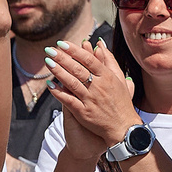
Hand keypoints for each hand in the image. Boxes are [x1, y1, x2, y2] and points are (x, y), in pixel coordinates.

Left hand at [45, 36, 138, 154]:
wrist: (123, 127)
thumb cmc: (121, 101)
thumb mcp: (119, 78)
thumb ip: (109, 60)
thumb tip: (99, 44)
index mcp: (107, 77)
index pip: (88, 59)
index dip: (74, 50)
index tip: (62, 43)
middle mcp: (98, 87)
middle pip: (78, 69)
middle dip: (62, 58)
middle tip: (49, 50)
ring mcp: (90, 100)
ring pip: (72, 83)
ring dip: (58, 72)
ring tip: (48, 62)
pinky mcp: (84, 113)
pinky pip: (69, 101)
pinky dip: (59, 92)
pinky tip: (50, 84)